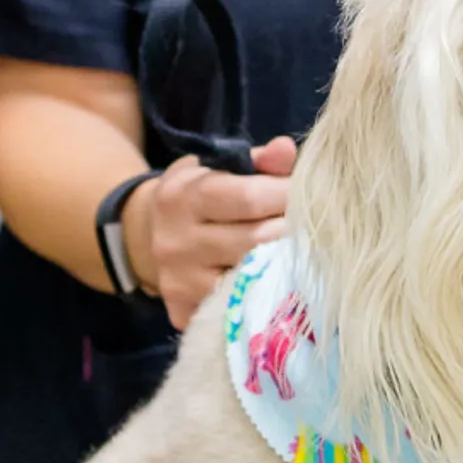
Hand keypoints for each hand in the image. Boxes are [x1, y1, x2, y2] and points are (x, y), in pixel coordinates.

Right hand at [125, 137, 298, 327]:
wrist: (150, 237)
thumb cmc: (202, 197)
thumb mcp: (221, 169)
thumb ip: (259, 160)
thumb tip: (287, 149)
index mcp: (182, 197)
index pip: (249, 197)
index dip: (288, 195)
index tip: (311, 193)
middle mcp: (174, 242)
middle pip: (255, 241)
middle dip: (291, 230)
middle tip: (312, 224)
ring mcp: (179, 283)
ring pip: (251, 277)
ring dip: (283, 264)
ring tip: (298, 251)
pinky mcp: (185, 313)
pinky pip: (238, 307)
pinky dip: (262, 293)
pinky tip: (274, 281)